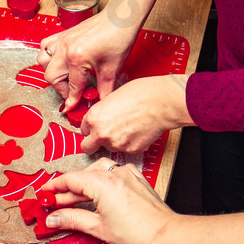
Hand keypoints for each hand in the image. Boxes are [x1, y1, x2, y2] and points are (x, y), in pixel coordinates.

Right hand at [37, 6, 136, 110]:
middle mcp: (66, 48)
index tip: (71, 107)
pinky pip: (45, 45)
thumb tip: (100, 102)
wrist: (121, 16)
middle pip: (51, 76)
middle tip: (72, 92)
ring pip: (43, 60)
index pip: (72, 87)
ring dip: (52, 72)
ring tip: (65, 77)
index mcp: (77, 58)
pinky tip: (59, 61)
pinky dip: (48, 55)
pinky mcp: (63, 34)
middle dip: (61, 88)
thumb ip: (105, 90)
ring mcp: (62, 39)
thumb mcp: (113, 69)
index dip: (72, 100)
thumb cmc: (118, 37)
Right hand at [42, 157, 174, 243]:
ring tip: (75, 199)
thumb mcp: (97, 228)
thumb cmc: (137, 233)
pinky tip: (98, 192)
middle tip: (55, 203)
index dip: (54, 187)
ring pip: (97, 171)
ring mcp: (127, 173)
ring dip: (84, 183)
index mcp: (102, 182)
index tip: (45, 193)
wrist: (164, 234)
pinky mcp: (136, 178)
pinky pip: (114, 172)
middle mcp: (114, 173)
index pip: (70, 179)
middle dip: (67, 190)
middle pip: (82, 176)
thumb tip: (54, 218)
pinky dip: (102, 180)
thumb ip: (72, 219)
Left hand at [80, 74, 194, 154]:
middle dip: (93, 143)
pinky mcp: (130, 150)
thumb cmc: (141, 94)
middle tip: (102, 138)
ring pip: (109, 148)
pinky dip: (129, 143)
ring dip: (115, 141)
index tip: (94, 129)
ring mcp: (115, 144)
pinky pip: (125, 149)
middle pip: (88, 147)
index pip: (83, 130)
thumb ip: (102, 112)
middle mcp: (102, 133)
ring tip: (127, 127)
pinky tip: (136, 131)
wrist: (161, 102)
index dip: (90, 128)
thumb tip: (101, 118)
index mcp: (94, 117)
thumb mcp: (112, 97)